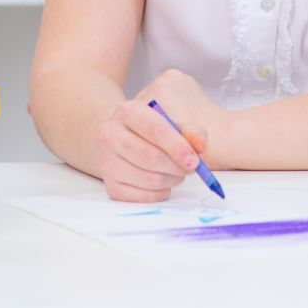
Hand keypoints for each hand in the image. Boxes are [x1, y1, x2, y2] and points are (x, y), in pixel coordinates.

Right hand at [94, 69, 225, 201]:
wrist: (124, 136)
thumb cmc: (153, 126)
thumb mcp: (173, 117)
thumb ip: (190, 129)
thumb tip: (200, 144)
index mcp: (127, 111)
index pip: (156, 130)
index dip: (179, 147)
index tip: (195, 160)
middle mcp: (110, 134)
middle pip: (150, 157)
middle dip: (177, 166)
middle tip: (191, 167)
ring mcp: (106, 161)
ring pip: (148, 179)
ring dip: (171, 180)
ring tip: (178, 172)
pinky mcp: (109, 185)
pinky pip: (141, 197)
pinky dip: (160, 193)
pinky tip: (164, 182)